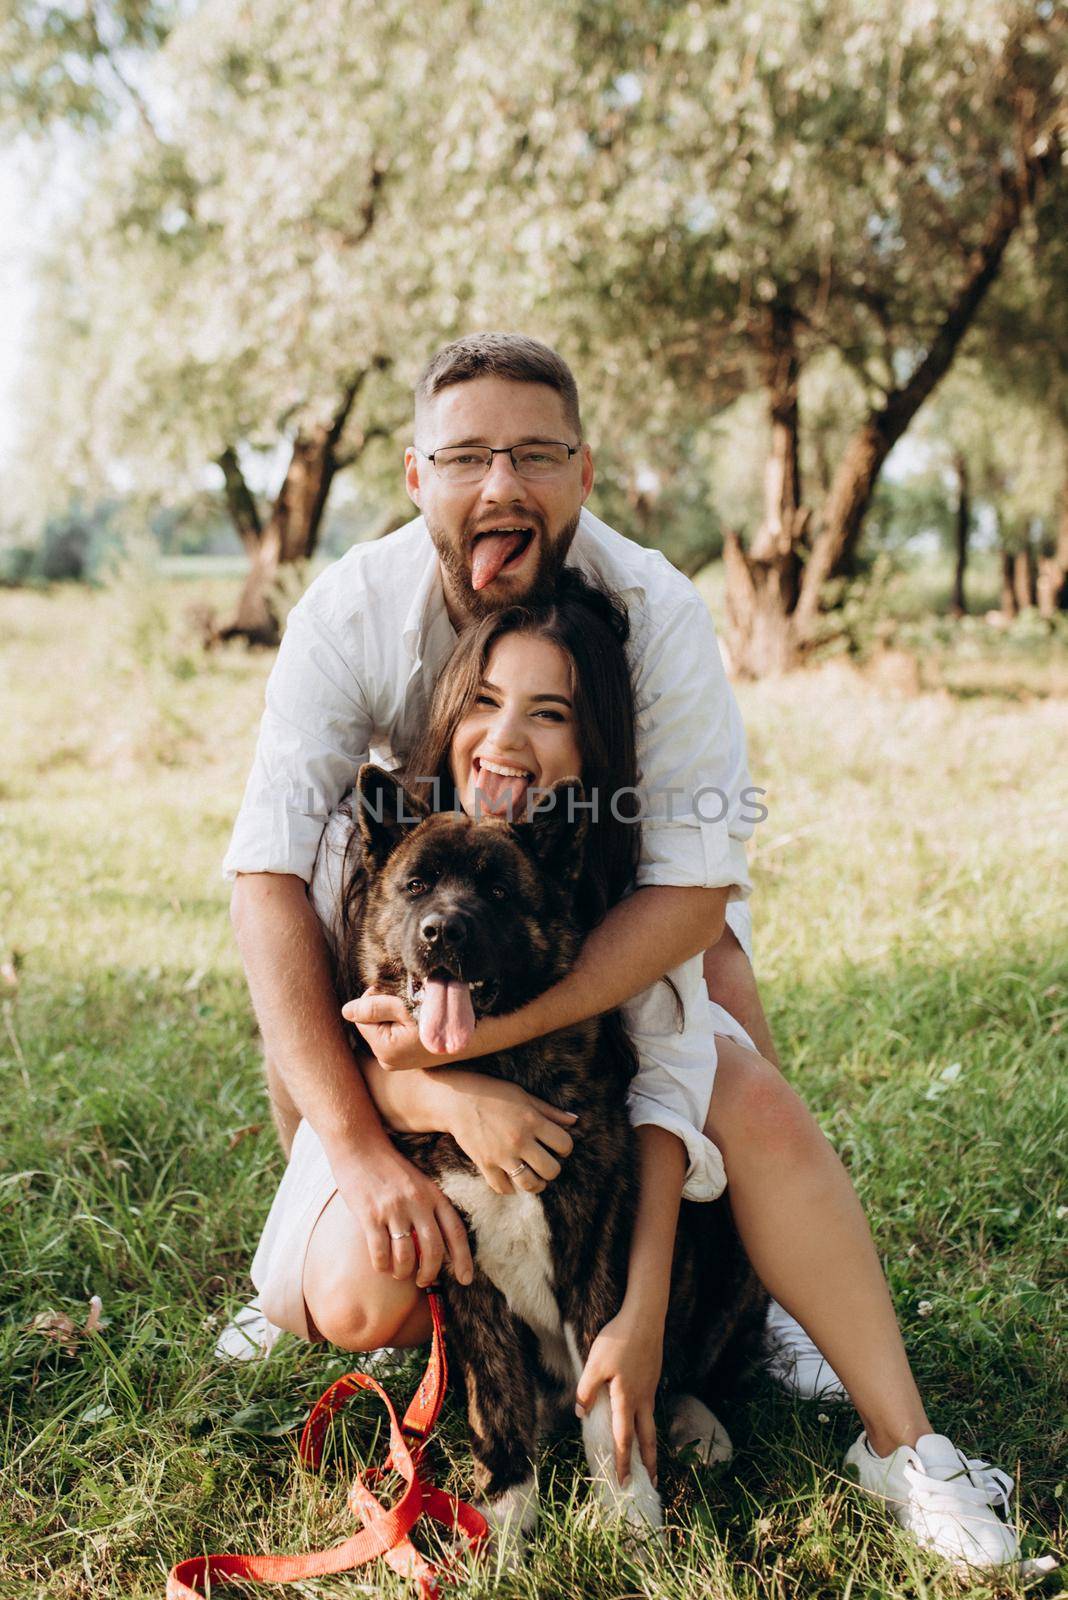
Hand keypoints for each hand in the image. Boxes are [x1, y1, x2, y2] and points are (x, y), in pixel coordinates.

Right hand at [333, 1141, 473, 1289]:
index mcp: (433, 1194)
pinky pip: (380, 1252)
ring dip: (403, 1272)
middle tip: (423, 1281)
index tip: (465, 1279)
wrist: (359, 1145)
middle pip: (433, 1249)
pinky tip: (381, 1264)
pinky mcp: (370, 1215)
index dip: (463, 1258)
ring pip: (406, 1256)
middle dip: (430, 1273)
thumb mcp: (418, 1183)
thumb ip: (428, 1209)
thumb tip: (434, 1247)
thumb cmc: (389, 1168)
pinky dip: (382, 1265)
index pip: (455, 1231)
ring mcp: (394, 1208)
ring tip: (399, 1273)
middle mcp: (417, 1202)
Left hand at [343, 986, 437, 1070]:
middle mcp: (388, 1061)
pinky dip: (403, 1025)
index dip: (375, 999)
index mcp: (384, 1049)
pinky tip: (419, 1020)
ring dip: (394, 1015)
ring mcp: (399, 1062)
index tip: (396, 991)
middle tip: (408, 999)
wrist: (473, 1032)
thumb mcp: (405, 1005)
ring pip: (384, 1028)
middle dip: (384, 1008)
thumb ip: (373, 1007)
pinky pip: (396, 1036)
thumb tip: (345, 1011)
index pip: (362, 1016)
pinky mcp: (409, 1059)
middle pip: (372, 1023)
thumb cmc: (441, 1014)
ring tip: (415, 1009)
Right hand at [445, 1071, 577, 1194]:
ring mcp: (502, 1155)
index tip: (558, 1147)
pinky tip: (512, 1180)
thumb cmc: (493, 1094)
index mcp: (532, 1121)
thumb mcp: (524, 1096)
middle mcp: (519, 1140)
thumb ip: (550, 1111)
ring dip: (537, 1185)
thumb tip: (575, 1121)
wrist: (457, 1100)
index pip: (564, 1144)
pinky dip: (510, 1188)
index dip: (565, 1148)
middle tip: (547, 1163)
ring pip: (530, 1184)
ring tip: (535, 1179)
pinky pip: (503, 1188)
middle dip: (553, 1169)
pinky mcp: (485, 1165)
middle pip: (551, 1170)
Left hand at [575, 1305, 663, 1485]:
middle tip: (652, 1484)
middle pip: (648, 1439)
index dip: (623, 1462)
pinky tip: (645, 1423)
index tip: (623, 1482)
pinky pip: (651, 1409)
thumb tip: (581, 1414)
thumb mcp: (595, 1364)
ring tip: (653, 1461)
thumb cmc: (618, 1340)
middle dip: (649, 1463)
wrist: (645, 1318)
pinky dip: (650, 1424)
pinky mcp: (653, 1378)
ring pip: (652, 1424)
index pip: (624, 1439)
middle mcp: (642, 1399)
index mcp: (626, 1399)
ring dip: (652, 1446)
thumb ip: (587, 1390)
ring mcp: (650, 1389)